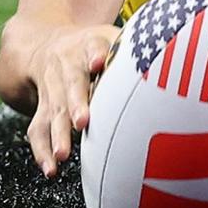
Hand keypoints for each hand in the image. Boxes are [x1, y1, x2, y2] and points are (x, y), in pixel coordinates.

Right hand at [23, 23, 119, 178]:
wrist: (48, 46)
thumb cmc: (94, 47)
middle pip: (72, 84)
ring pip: (53, 111)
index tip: (99, 63)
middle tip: (82, 122)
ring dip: (58, 134)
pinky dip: (42, 151)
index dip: (96, 54)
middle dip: (76, 103)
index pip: (93, 47)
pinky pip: (38, 129)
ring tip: (62, 155)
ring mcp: (53, 88)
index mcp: (89, 44)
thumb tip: (169, 61)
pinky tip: (50, 169)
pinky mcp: (43, 107)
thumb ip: (132, 51)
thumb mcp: (112, 37)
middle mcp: (67, 65)